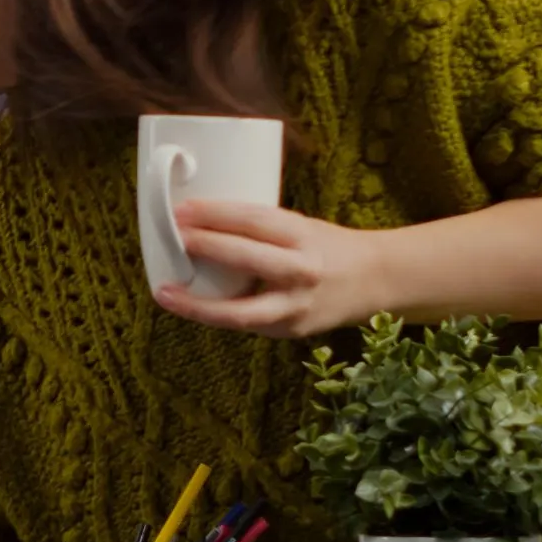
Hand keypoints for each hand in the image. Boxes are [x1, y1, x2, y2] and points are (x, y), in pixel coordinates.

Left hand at [150, 200, 389, 339]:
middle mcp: (302, 271)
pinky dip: (217, 316)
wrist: (375, 280)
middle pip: (248, 258)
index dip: (216, 214)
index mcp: (303, 236)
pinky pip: (247, 324)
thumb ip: (259, 230)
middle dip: (206, 247)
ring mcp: (296, 306)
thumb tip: (201, 222)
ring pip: (242, 312)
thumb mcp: (299, 227)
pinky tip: (191, 307)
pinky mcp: (291, 331)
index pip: (255, 220)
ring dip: (199, 305)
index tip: (183, 210)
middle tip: (172, 238)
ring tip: (166, 294)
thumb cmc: (327, 247)